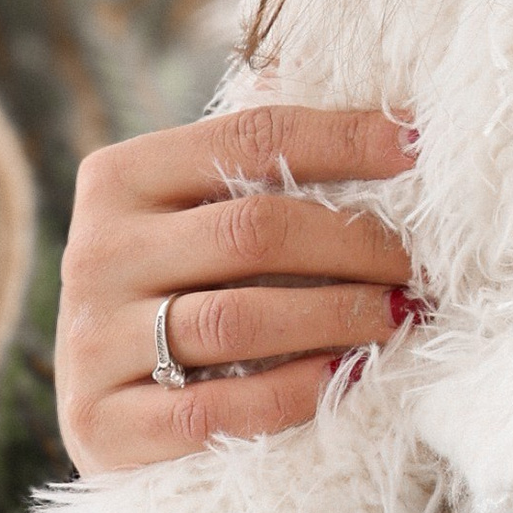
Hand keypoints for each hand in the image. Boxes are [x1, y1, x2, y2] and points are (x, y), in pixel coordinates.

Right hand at [56, 106, 420, 477]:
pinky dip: (295, 392)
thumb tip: (370, 87)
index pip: (248, 138)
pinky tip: (348, 377)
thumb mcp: (199, 211)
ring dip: (338, 316)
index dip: (345, 138)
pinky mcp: (101, 426)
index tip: (421, 146)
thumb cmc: (184, 287)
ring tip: (401, 316)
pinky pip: (216, 410)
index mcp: (119, 177)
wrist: (109, 410)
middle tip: (421, 263)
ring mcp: (91, 343)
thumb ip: (257, 156)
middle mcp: (95, 253)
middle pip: (252, 231)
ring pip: (238, 319)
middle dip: (355, 244)